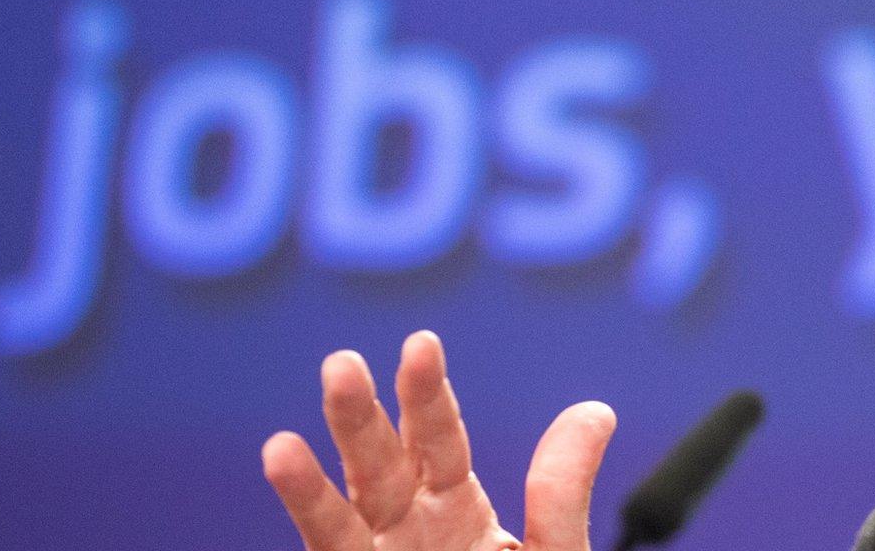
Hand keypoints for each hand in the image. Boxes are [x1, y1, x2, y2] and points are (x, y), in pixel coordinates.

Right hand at [262, 330, 616, 550]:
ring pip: (338, 522)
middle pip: (380, 468)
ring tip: (279, 446)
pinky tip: (282, 491)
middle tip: (342, 363)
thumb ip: (561, 492)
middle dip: (359, 419)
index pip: (440, 443)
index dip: (428, 396)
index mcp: (458, 515)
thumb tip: (595, 407)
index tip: (420, 343)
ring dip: (307, 486)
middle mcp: (406, 538)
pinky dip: (305, 521)